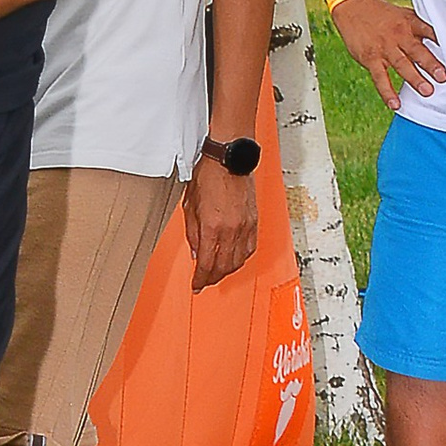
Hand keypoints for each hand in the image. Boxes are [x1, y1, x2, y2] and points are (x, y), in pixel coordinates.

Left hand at [183, 152, 257, 293]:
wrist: (229, 159)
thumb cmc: (208, 176)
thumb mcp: (190, 205)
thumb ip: (193, 232)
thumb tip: (196, 253)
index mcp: (212, 227)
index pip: (206, 264)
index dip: (200, 279)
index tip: (196, 285)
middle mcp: (231, 230)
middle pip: (223, 267)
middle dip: (213, 278)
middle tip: (205, 281)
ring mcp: (245, 227)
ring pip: (238, 261)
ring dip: (227, 271)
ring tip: (217, 272)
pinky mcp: (254, 222)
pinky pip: (250, 249)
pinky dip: (241, 258)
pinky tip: (234, 259)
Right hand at [330, 0, 444, 111]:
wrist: (354, 7)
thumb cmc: (384, 15)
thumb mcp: (404, 15)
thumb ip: (421, 30)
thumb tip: (444, 46)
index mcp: (410, 23)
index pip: (429, 31)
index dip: (442, 41)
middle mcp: (398, 35)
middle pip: (417, 50)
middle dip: (430, 64)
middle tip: (443, 78)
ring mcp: (384, 47)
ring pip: (401, 65)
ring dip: (414, 79)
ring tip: (427, 91)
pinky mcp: (371, 58)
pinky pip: (380, 78)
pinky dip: (387, 92)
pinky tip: (395, 104)